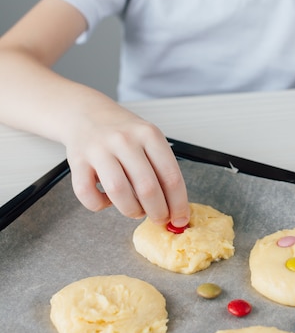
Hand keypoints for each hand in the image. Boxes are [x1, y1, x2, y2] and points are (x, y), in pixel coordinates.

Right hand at [65, 102, 189, 224]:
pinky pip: (88, 194)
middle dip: (158, 212)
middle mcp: (124, 140)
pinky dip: (99, 205)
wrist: (86, 113)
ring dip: (131, 210)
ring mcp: (99, 150)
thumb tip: (174, 207)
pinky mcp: (77, 161)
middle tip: (159, 219)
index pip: (171, 176)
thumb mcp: (148, 138)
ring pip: (119, 192)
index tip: (180, 218)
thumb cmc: (123, 132)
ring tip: (136, 210)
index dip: (178, 203)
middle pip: (147, 188)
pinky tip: (107, 199)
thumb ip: (161, 167)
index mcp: (149, 134)